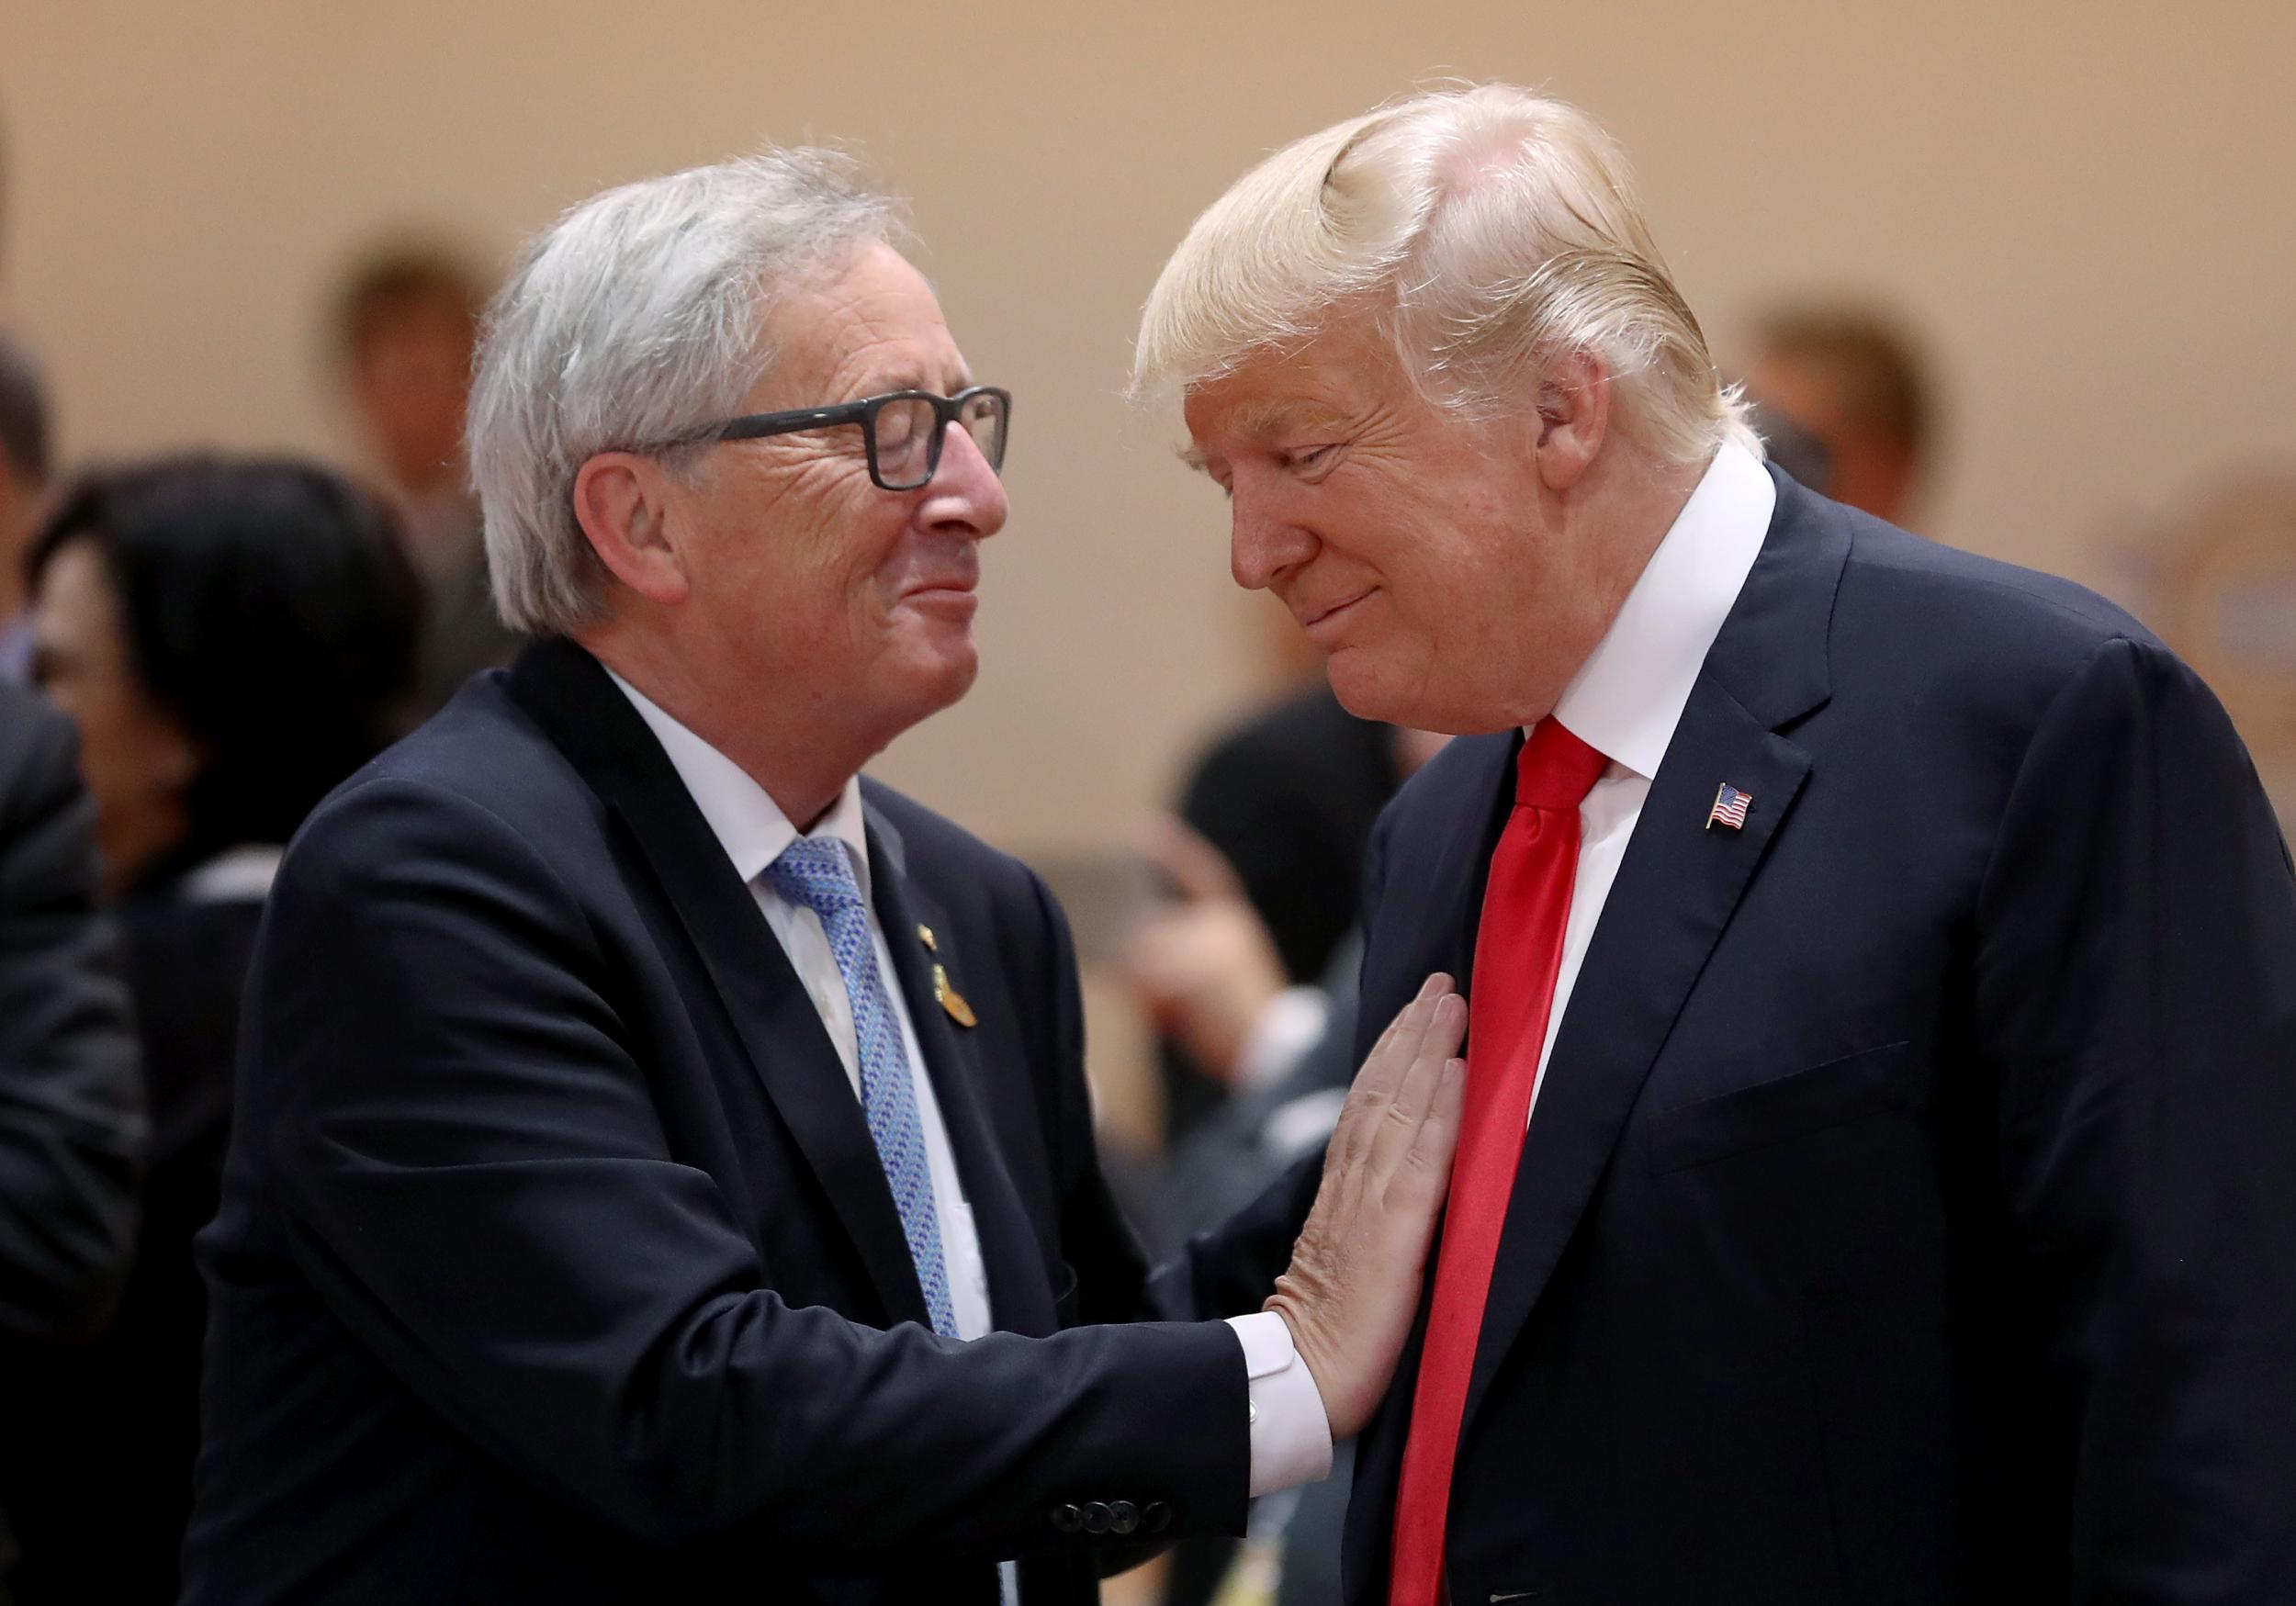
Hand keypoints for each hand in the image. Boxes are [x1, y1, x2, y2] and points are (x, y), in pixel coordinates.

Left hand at [1121, 818, 1288, 1081]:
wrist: (1278, 1053)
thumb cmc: (1242, 1028)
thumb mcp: (1215, 986)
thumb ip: (1179, 966)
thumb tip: (1124, 967)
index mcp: (1234, 923)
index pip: (1205, 875)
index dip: (1176, 852)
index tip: (1150, 826)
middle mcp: (1221, 925)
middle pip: (1149, 934)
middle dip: (1144, 972)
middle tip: (1172, 1013)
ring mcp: (1209, 944)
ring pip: (1143, 959)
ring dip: (1145, 993)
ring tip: (1183, 1021)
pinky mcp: (1197, 969)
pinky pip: (1148, 984)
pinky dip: (1152, 1006)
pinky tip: (1181, 1023)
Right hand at [1266, 974, 1466, 1439]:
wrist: (1305, 1376)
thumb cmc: (1333, 1331)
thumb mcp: (1347, 1256)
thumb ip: (1367, 1212)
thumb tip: (1402, 1179)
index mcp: (1340, 1190)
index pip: (1367, 1103)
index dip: (1393, 1052)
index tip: (1419, 1007)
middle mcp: (1354, 1183)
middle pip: (1383, 1089)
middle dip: (1413, 1031)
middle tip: (1441, 981)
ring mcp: (1373, 1202)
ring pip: (1401, 1106)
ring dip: (1428, 1049)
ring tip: (1452, 1003)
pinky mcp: (1396, 1229)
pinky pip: (1424, 1156)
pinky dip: (1441, 1108)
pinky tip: (1457, 1072)